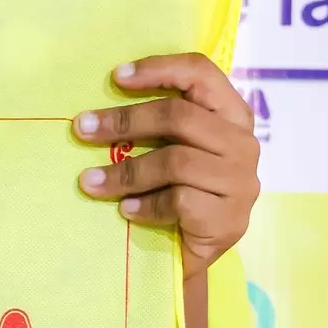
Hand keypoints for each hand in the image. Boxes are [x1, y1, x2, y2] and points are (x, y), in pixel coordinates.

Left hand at [73, 54, 259, 277]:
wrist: (189, 259)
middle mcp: (244, 145)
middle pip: (180, 117)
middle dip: (125, 121)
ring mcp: (241, 183)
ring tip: (90, 181)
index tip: (116, 77)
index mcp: (233, 116)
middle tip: (83, 128)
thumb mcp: (172, 150)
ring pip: (176, 162)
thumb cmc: (177, 195)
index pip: (202, 74)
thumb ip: (159, 124)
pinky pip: (178, 201)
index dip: (159, 68)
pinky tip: (125, 211)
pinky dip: (145, 205)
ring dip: (125, 172)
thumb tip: (101, 109)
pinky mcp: (229, 219)